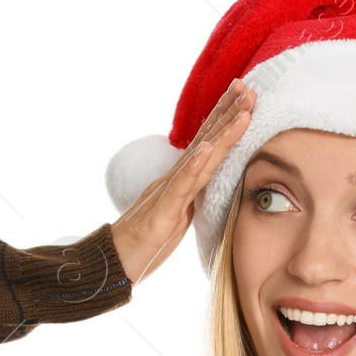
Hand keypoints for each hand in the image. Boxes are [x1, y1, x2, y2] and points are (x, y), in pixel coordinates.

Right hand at [109, 78, 255, 285]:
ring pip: (198, 159)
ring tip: (242, 110)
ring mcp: (165, 196)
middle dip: (227, 113)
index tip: (244, 96)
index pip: (205, 146)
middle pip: (204, 142)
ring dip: (221, 133)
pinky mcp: (160, 216)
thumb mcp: (174, 220)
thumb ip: (188, 199)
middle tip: (247, 85)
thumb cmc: (140, 248)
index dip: (225, 120)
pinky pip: (178, 188)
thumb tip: (205, 186)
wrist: (108, 269)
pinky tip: (206, 149)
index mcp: (178, 183)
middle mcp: (172, 181)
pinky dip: (193, 167)